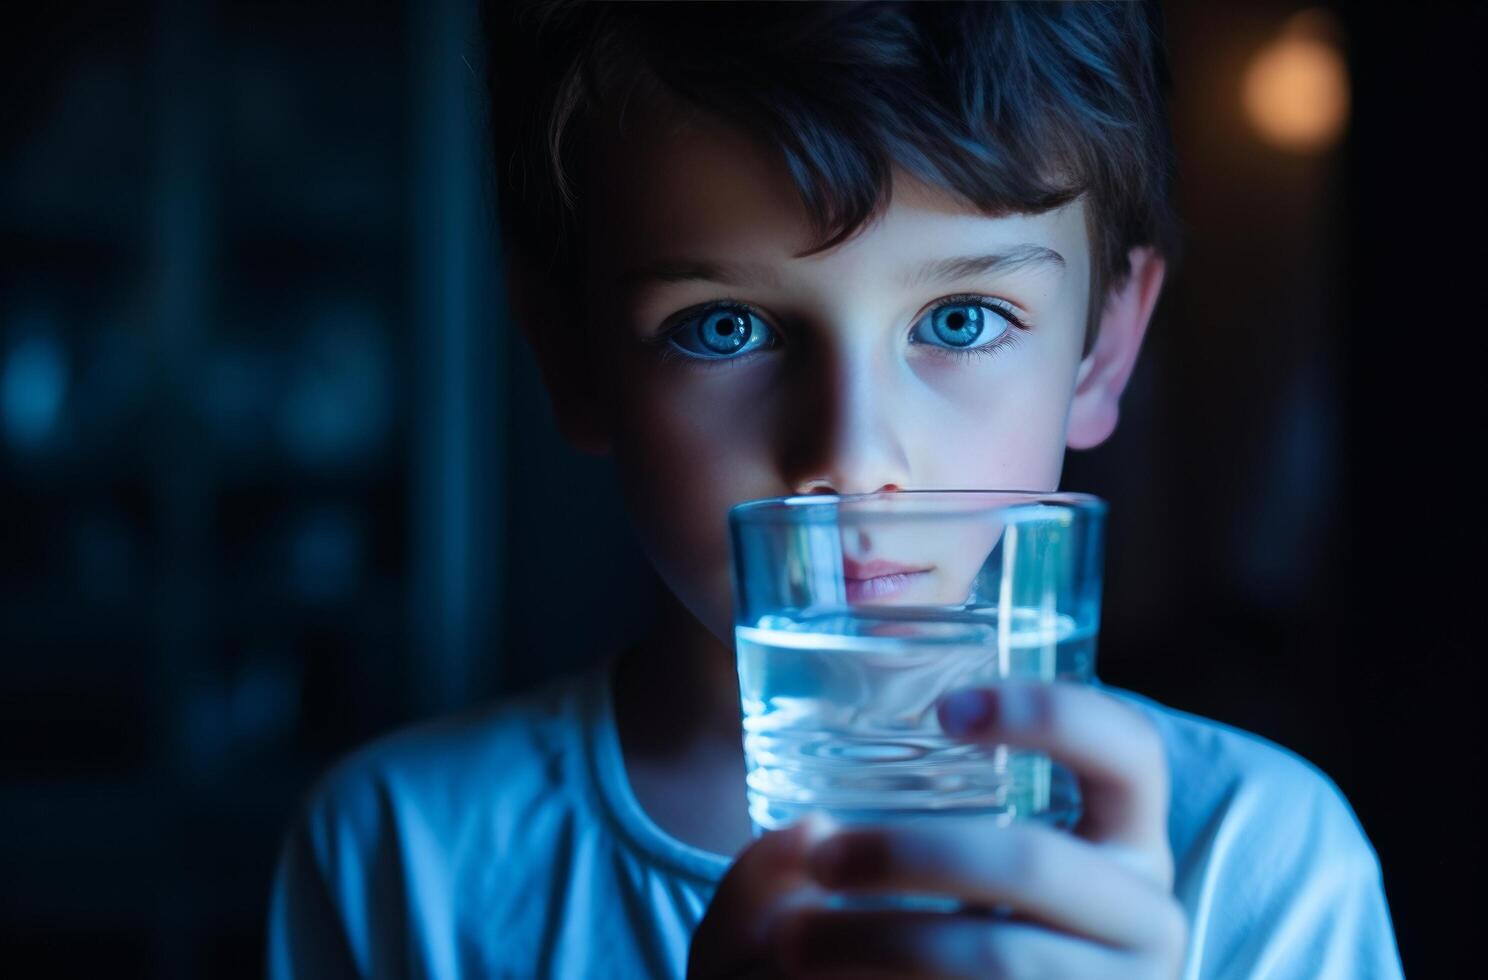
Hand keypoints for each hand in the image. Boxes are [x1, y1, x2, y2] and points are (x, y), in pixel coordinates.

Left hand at [687, 682, 1187, 978]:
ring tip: (787, 940)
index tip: (944, 711)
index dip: (1053, 713)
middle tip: (819, 858)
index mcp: (1122, 842)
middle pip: (1035, 863)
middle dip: (908, 854)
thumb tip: (801, 834)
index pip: (1129, 751)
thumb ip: (817, 842)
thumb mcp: (887, 874)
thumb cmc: (907, 943)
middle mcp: (1142, 918)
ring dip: (873, 942)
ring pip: (996, 957)